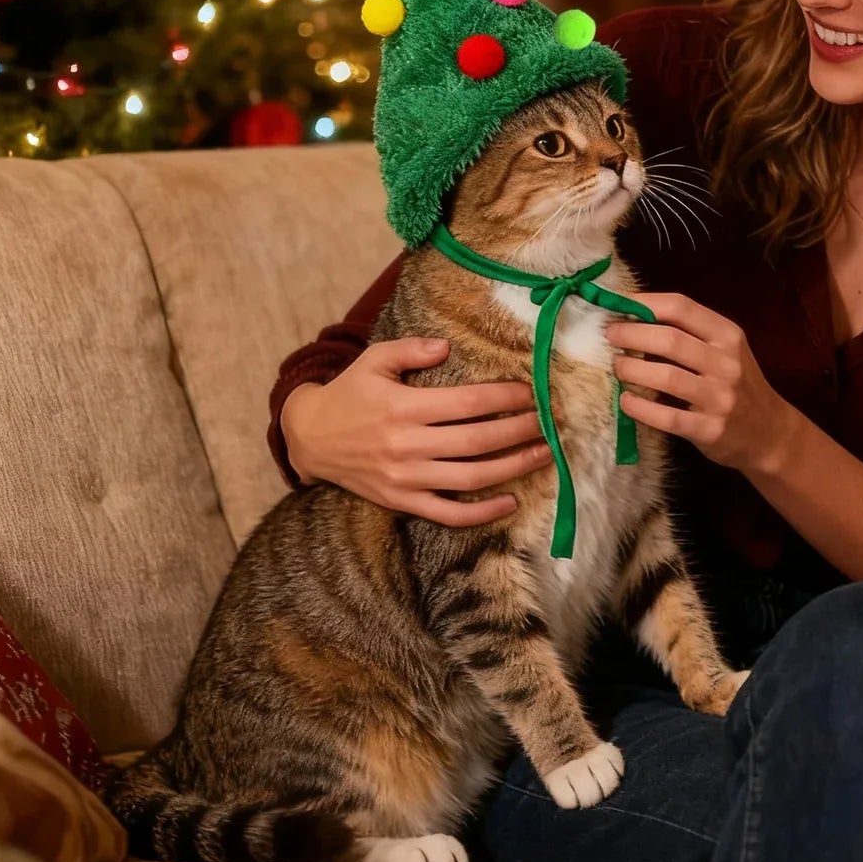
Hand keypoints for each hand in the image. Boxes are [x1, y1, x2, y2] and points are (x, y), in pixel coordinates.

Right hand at [280, 338, 550, 525]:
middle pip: (478, 441)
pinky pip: (447, 513)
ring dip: (514, 467)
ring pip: (471, 477)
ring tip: (546, 454)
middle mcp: (407, 445)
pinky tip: (510, 501)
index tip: (533, 392)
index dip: (505, 398)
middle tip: (552, 421)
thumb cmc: (349, 393)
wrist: (310, 438)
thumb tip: (446, 347)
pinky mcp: (402, 501)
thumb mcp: (374, 360)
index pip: (468, 403)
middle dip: (521, 430)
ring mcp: (406, 478)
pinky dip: (481, 513)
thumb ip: (411, 350)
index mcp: (404, 407)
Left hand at [606, 293, 796, 472]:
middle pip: (670, 340)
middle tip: (609, 336)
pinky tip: (625, 401)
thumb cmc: (738, 384)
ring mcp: (720, 398)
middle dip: (631, 335)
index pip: (681, 307)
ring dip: (632, 370)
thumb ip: (690, 333)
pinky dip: (641, 408)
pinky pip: (668, 417)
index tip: (618, 305)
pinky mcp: (710, 430)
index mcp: (728, 335)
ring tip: (617, 367)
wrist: (768, 432)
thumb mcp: (725, 350)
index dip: (645, 303)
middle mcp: (727, 363)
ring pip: (667, 377)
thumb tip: (633, 317)